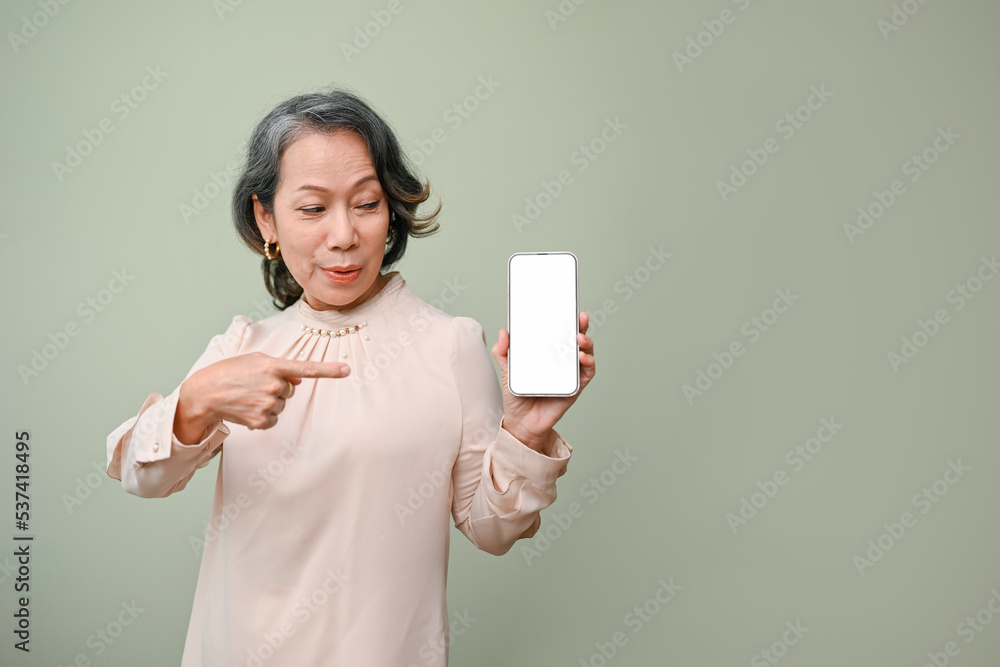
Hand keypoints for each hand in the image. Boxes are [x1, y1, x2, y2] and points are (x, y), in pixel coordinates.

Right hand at [174, 353, 350, 443]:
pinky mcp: (261, 420)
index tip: (346, 370)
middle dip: (276, 388)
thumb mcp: (255, 361)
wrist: (204, 393)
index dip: (328, 370)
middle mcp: (273, 385)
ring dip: (268, 401)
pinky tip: (247, 408)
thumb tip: (299, 380)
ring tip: (247, 396)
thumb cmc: (229, 372)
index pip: (306, 369)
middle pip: (289, 390)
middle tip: (253, 385)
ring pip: (281, 405)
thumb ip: (280, 368)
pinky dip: (263, 416)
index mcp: (273, 366)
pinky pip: (273, 419)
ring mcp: (267, 404)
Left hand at [491, 311, 595, 451]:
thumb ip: (503, 352)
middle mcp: (562, 361)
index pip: (559, 332)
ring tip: (578, 339)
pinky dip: (588, 363)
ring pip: (586, 353)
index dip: (566, 319)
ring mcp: (570, 373)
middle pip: (576, 339)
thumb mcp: (508, 371)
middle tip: (579, 317)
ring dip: (587, 343)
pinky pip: (587, 373)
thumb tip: (503, 333)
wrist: (521, 422)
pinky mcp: (575, 387)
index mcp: (548, 354)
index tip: (568, 307)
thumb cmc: (517, 396)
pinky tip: (582, 358)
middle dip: (581, 326)